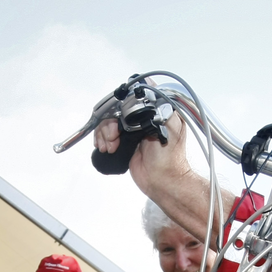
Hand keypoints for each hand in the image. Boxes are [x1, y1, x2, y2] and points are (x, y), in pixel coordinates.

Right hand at [94, 112, 234, 245]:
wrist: (162, 180)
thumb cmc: (169, 157)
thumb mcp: (169, 125)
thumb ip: (158, 106)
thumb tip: (145, 91)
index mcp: (154, 110)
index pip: (131, 98)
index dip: (121, 106)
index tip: (119, 118)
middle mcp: (141, 118)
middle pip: (116, 110)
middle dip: (110, 123)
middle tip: (114, 136)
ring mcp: (131, 131)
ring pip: (108, 122)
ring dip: (104, 133)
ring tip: (111, 146)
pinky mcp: (123, 143)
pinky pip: (105, 135)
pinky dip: (102, 139)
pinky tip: (106, 147)